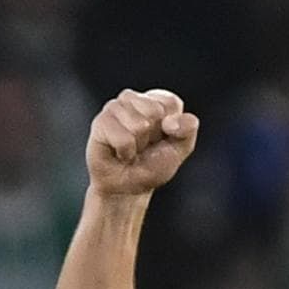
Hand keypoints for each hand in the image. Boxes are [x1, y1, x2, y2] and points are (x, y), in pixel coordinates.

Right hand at [85, 89, 200, 198]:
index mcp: (155, 100)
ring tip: (131, 150)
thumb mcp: (179, 149)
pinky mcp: (100, 122)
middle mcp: (133, 99)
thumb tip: (172, 122)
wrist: (126, 189)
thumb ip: (187, 129)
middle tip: (143, 148)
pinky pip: (124, 139)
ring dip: (138, 146)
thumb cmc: (151, 167)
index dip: (171, 128)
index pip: (171, 103)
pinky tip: (120, 154)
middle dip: (153, 137)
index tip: (160, 140)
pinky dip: (126, 153)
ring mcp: (114, 108)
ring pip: (139, 125)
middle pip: (154, 111)